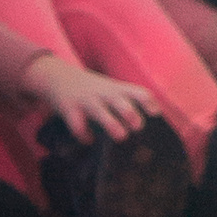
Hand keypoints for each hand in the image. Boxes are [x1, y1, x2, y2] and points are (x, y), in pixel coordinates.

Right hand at [24, 52, 159, 141]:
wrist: (59, 77)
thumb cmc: (94, 89)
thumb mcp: (113, 88)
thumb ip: (131, 99)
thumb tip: (157, 114)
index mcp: (116, 89)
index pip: (136, 91)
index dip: (147, 102)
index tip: (156, 113)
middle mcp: (104, 93)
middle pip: (120, 100)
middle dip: (130, 113)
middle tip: (138, 127)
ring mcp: (87, 100)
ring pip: (100, 111)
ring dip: (111, 123)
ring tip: (121, 136)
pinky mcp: (70, 109)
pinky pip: (77, 124)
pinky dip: (84, 134)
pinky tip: (88, 139)